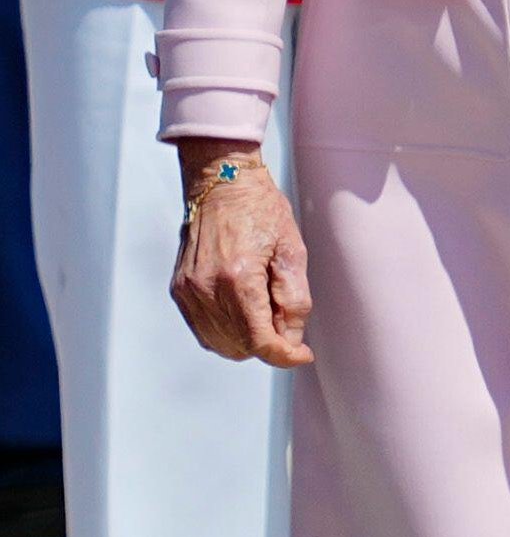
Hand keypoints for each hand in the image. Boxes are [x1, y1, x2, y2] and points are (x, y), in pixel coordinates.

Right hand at [170, 141, 313, 369]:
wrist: (222, 180)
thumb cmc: (261, 208)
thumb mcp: (292, 248)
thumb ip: (294, 299)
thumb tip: (291, 339)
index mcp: (238, 278)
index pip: (260, 341)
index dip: (285, 355)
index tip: (302, 355)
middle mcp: (206, 289)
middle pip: (241, 347)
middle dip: (268, 342)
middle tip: (283, 314)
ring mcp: (188, 291)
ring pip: (221, 344)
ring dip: (246, 339)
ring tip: (263, 304)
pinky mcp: (180, 289)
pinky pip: (204, 330)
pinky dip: (227, 330)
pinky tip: (242, 307)